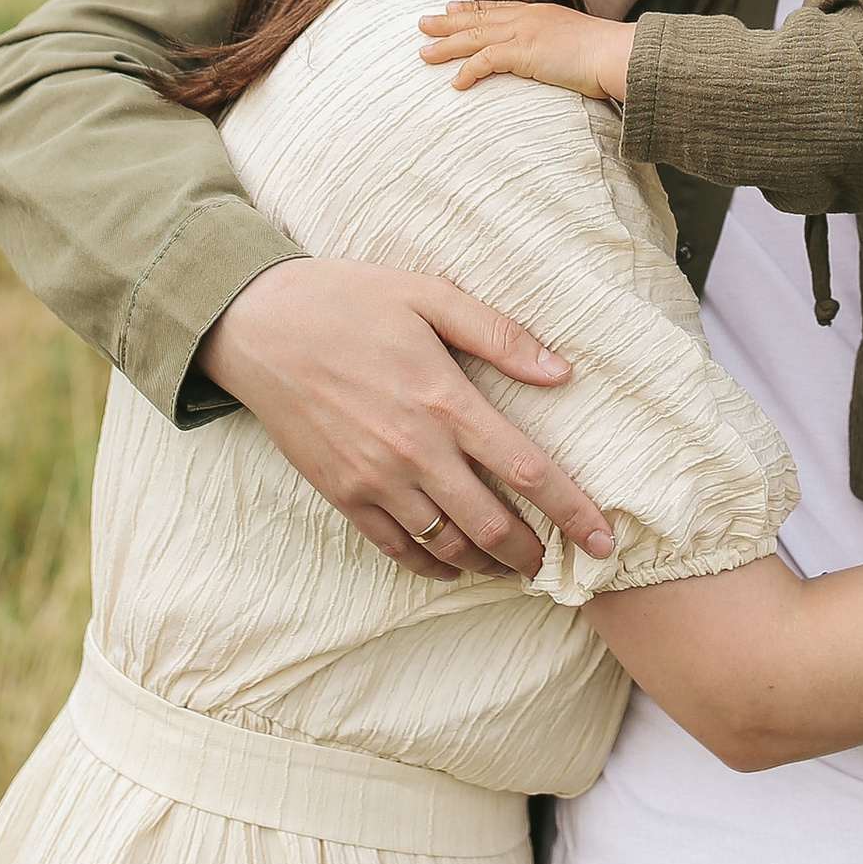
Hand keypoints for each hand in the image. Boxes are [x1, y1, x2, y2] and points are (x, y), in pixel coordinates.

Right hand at [198, 257, 616, 581]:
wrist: (256, 324)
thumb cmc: (347, 299)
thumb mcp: (428, 296)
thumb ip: (499, 334)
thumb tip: (562, 370)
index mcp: (446, 400)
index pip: (528, 471)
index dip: (574, 512)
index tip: (606, 541)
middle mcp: (415, 450)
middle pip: (492, 525)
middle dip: (535, 552)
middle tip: (560, 562)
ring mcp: (375, 479)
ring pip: (447, 545)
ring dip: (488, 565)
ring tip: (513, 567)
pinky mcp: (341, 494)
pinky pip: (396, 547)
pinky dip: (431, 566)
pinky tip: (452, 565)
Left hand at [417, 0, 631, 102]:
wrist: (617, 54)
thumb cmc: (606, 55)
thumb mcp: (578, 43)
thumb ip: (561, 46)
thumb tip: (556, 58)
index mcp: (541, 13)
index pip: (498, 9)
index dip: (472, 8)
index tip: (451, 6)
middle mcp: (529, 18)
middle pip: (479, 18)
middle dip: (448, 21)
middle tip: (422, 22)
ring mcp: (525, 33)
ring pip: (475, 37)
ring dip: (446, 46)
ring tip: (424, 54)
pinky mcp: (524, 52)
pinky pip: (486, 60)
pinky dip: (468, 70)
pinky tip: (455, 83)